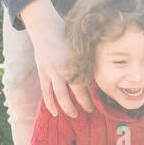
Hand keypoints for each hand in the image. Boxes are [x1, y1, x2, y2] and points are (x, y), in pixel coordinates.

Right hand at [21, 0, 94, 118]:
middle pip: (76, 91)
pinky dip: (50, 104)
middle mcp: (66, 68)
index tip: (100, 100)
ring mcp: (53, 72)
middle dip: (84, 103)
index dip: (94, 93)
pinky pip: (46, 92)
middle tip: (90, 112)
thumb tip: (100, 73)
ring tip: (74, 115)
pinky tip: (56, 113)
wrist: (46, 29)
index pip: (88, 82)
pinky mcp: (43, 73)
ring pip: (60, 95)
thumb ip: (88, 61)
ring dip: (68, 107)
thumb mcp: (81, 47)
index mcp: (77, 62)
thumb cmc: (67, 37)